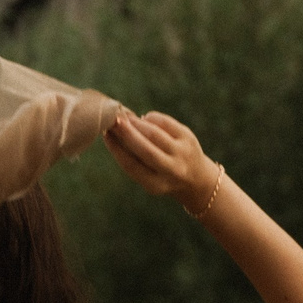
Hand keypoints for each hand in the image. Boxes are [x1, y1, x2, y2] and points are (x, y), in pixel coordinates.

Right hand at [104, 110, 218, 213]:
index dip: (116, 148)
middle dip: (127, 133)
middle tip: (113, 120)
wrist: (197, 179)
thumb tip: (113, 130)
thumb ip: (132, 158)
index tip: (105, 134)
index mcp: (156, 185)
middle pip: (145, 149)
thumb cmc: (162, 175)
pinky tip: (144, 119)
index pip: (132, 165)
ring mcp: (182, 153)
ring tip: (125, 118)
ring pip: (155, 134)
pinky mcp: (189, 138)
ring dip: (137, 123)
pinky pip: (166, 123)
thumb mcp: (148, 176)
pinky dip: (151, 118)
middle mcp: (172, 171)